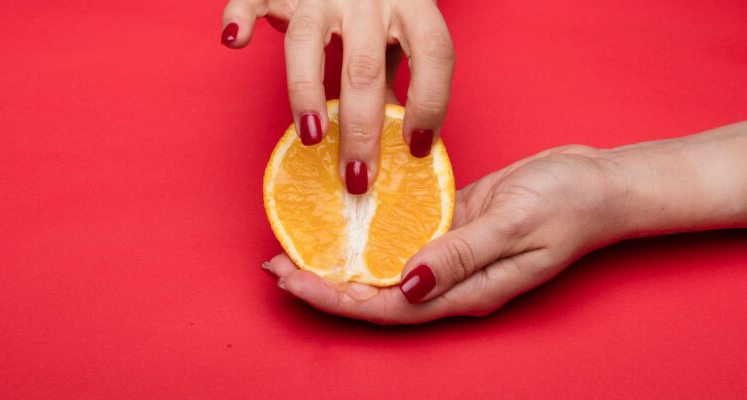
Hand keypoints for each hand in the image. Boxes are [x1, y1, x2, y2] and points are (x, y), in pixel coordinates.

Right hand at [221, 0, 454, 192]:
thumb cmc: (380, 4)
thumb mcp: (401, 33)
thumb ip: (399, 77)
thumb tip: (399, 141)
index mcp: (411, 4)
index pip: (432, 52)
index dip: (430, 102)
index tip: (417, 148)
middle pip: (364, 66)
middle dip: (361, 128)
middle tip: (357, 176)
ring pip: (308, 39)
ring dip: (306, 92)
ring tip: (310, 135)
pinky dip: (240, 17)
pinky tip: (235, 41)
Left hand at [263, 144, 629, 323]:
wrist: (598, 184)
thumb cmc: (566, 203)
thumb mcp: (514, 224)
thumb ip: (461, 254)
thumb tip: (407, 283)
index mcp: (466, 292)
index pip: (387, 307)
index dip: (336, 298)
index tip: (292, 281)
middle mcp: (451, 282)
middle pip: (375, 295)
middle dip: (323, 285)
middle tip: (275, 267)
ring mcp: (450, 257)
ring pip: (383, 269)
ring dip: (339, 262)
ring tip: (295, 249)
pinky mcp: (450, 228)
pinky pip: (400, 238)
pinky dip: (367, 235)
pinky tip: (342, 224)